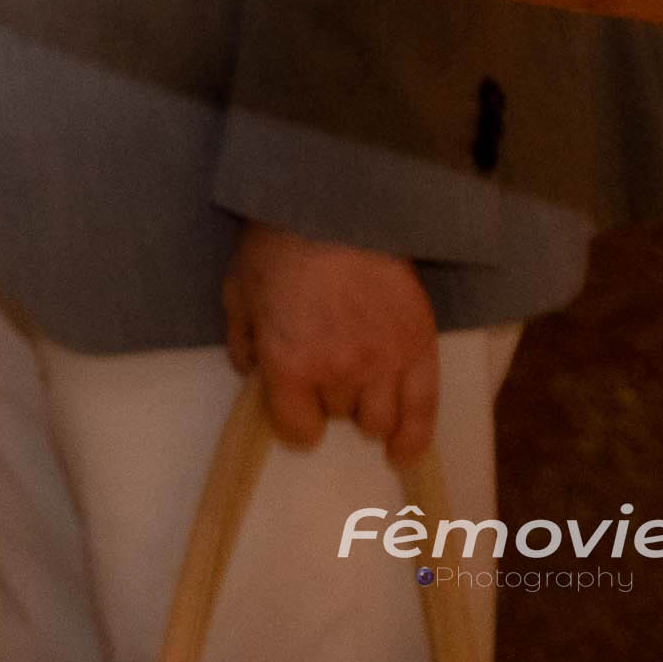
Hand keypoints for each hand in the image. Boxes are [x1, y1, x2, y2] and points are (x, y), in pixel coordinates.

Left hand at [225, 222, 440, 466]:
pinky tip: (403, 452)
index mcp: (290, 363)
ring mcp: (385, 362)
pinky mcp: (420, 348)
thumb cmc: (275, 249)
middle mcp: (340, 371)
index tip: (291, 406)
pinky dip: (415, 437)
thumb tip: (249, 373)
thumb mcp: (238, 292)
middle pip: (337, 415)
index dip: (292, 419)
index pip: (297, 428)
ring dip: (364, 408)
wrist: (333, 209)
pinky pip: (424, 410)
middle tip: (320, 364)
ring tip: (357, 386)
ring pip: (378, 418)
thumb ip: (241, 339)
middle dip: (325, 397)